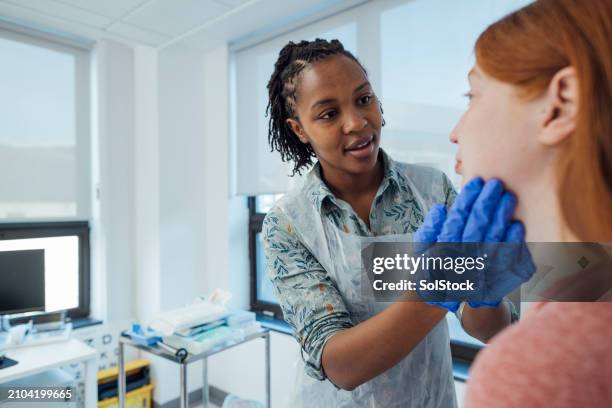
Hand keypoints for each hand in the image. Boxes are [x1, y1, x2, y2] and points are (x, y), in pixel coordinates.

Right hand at [414, 177, 531, 308]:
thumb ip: (429, 229)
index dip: (466, 201)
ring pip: (491, 241)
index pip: (456, 221)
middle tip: (496, 184)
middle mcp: (460, 261)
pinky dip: (511, 244)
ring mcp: (477, 271)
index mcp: (442, 250)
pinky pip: (504, 262)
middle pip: (476, 228)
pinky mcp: (493, 281)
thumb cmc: (431, 267)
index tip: (476, 182)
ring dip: (501, 219)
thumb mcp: (422, 249)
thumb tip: (441, 209)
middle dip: (486, 205)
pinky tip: (517, 227)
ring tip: (508, 197)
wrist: (443, 299)